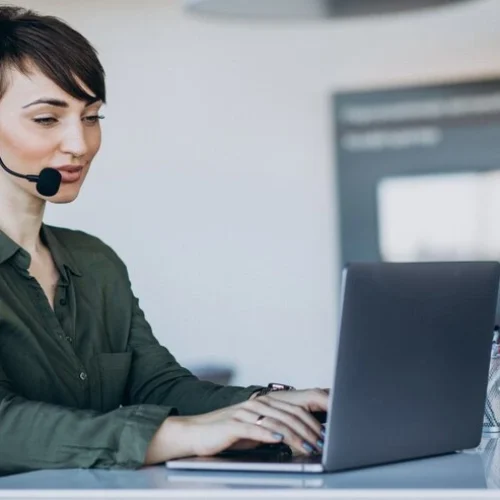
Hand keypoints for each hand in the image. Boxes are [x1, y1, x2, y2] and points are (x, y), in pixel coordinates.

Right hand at [145, 389, 327, 463]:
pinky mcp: (233, 425)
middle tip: (321, 443)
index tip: (324, 435)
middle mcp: (256, 404)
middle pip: (289, 415)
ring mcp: (244, 413)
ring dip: (295, 435)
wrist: (196, 433)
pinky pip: (254, 428)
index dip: (311, 422)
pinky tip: (279, 439)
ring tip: (308, 445)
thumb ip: (274, 429)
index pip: (293, 410)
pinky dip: (268, 434)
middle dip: (308, 430)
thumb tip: (298, 438)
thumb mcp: (254, 430)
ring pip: (276, 422)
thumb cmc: (226, 433)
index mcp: (263, 403)